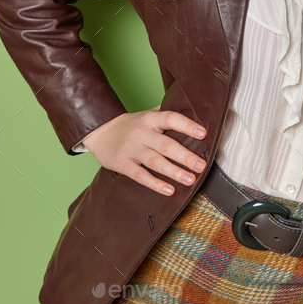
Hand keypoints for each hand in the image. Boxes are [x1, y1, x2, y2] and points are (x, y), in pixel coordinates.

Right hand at [82, 107, 207, 195]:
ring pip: (155, 162)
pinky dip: (155, 184)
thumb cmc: (131, 125)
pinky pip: (140, 175)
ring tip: (190, 180)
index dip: (187, 125)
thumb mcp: (147, 114)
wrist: (99, 132)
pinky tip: (169, 190)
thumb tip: (194, 113)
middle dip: (185, 156)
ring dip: (174, 171)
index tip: (203, 133)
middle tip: (201, 165)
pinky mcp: (123, 164)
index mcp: (150, 119)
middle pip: (165, 145)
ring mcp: (131, 149)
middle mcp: (141, 133)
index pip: (170, 118)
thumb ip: (167, 115)